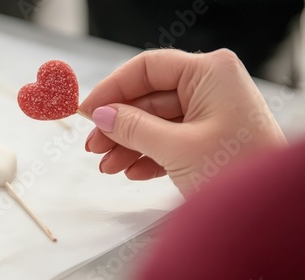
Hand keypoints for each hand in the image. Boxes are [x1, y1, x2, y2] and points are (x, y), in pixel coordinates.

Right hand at [80, 49, 286, 196]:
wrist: (269, 215)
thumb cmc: (241, 170)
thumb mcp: (176, 147)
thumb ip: (133, 127)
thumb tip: (102, 115)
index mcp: (210, 73)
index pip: (148, 68)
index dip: (113, 87)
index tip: (88, 108)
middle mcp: (211, 88)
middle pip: (149, 98)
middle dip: (118, 125)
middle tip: (93, 143)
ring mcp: (211, 114)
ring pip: (156, 122)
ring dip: (129, 144)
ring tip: (108, 165)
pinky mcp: (209, 139)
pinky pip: (169, 141)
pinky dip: (148, 156)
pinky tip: (132, 171)